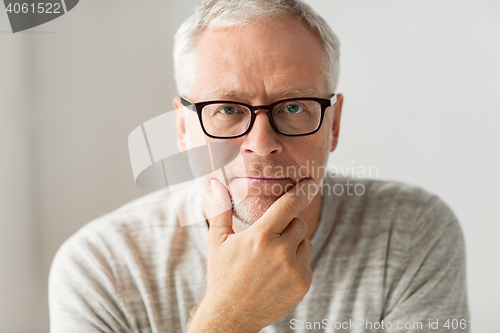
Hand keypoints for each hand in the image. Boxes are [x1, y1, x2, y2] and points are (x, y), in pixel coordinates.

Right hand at [187, 178, 315, 332]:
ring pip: (306, 243)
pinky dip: (297, 265)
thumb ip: (221, 209)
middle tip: (269, 241)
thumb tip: (215, 183)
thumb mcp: (217, 241)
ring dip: (294, 246)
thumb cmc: (222, 274)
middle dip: (287, 228)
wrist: (230, 315)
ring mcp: (293, 269)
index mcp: (260, 236)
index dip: (301, 191)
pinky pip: (307, 264)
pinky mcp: (302, 285)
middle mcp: (280, 251)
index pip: (288, 205)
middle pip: (298, 224)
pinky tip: (278, 275)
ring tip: (272, 260)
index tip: (309, 183)